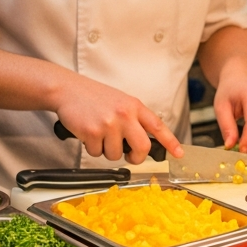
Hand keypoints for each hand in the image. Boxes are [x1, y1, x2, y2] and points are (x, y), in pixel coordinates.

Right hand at [53, 74, 182, 163]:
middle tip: (130, 156)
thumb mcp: (120, 101)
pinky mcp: (92, 132)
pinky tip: (88, 134)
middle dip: (136, 157)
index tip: (179, 153)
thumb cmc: (93, 97)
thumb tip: (143, 142)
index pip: (158, 126)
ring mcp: (109, 123)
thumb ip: (133, 118)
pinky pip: (97, 153)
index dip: (171, 141)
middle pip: (142, 148)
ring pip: (116, 154)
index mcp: (134, 106)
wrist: (68, 89)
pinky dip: (91, 148)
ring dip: (107, 150)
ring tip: (99, 134)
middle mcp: (125, 114)